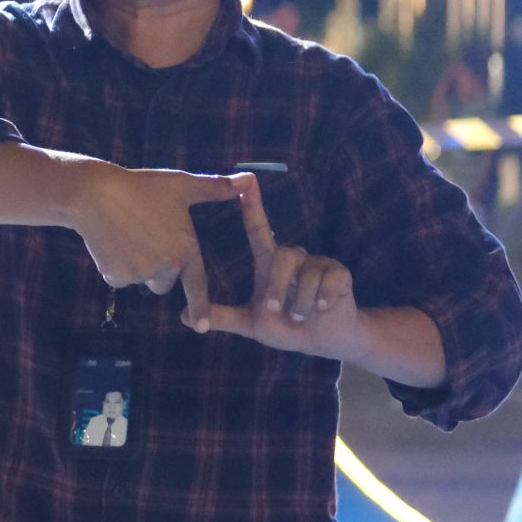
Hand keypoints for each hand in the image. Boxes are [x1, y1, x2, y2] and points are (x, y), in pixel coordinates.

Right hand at [64, 160, 240, 328]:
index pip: (197, 286)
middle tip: (143, 239)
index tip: (202, 327)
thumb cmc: (140, 187)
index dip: (200, 308)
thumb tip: (249, 179)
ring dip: (134, 266)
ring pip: (139, 278)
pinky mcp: (116, 276)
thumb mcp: (180, 185)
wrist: (95, 195)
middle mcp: (166, 267)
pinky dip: (113, 264)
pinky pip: (117, 277)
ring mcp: (140, 273)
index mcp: (185, 249)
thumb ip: (215, 189)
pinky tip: (108, 242)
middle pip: (163, 282)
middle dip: (155, 269)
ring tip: (124, 235)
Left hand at [193, 174, 362, 356]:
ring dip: (300, 300)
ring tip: (299, 315)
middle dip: (277, 286)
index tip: (247, 183)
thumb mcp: (251, 323)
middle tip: (275, 309)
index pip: (258, 229)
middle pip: (282, 255)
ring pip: (306, 272)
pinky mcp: (339, 273)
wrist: (323, 339)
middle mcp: (293, 257)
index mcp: (269, 263)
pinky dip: (323, 297)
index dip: (253, 206)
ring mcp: (318, 263)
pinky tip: (323, 307)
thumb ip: (223, 317)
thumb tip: (182, 317)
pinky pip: (329, 279)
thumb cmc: (285, 326)